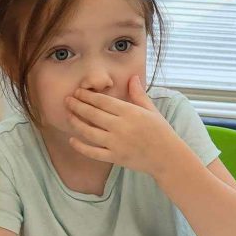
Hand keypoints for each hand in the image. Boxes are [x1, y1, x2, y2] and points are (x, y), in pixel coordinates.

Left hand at [65, 75, 179, 175]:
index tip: (78, 91)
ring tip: (68, 115)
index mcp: (130, 113)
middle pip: (92, 114)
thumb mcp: (152, 110)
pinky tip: (72, 140)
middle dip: (77, 105)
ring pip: (89, 132)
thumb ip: (138, 94)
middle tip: (67, 100)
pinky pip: (93, 152)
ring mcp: (116, 143)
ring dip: (76, 122)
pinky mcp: (115, 157)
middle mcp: (121, 127)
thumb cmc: (161, 132)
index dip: (88, 96)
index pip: (103, 101)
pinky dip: (81, 147)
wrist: (168, 157)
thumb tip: (132, 78)